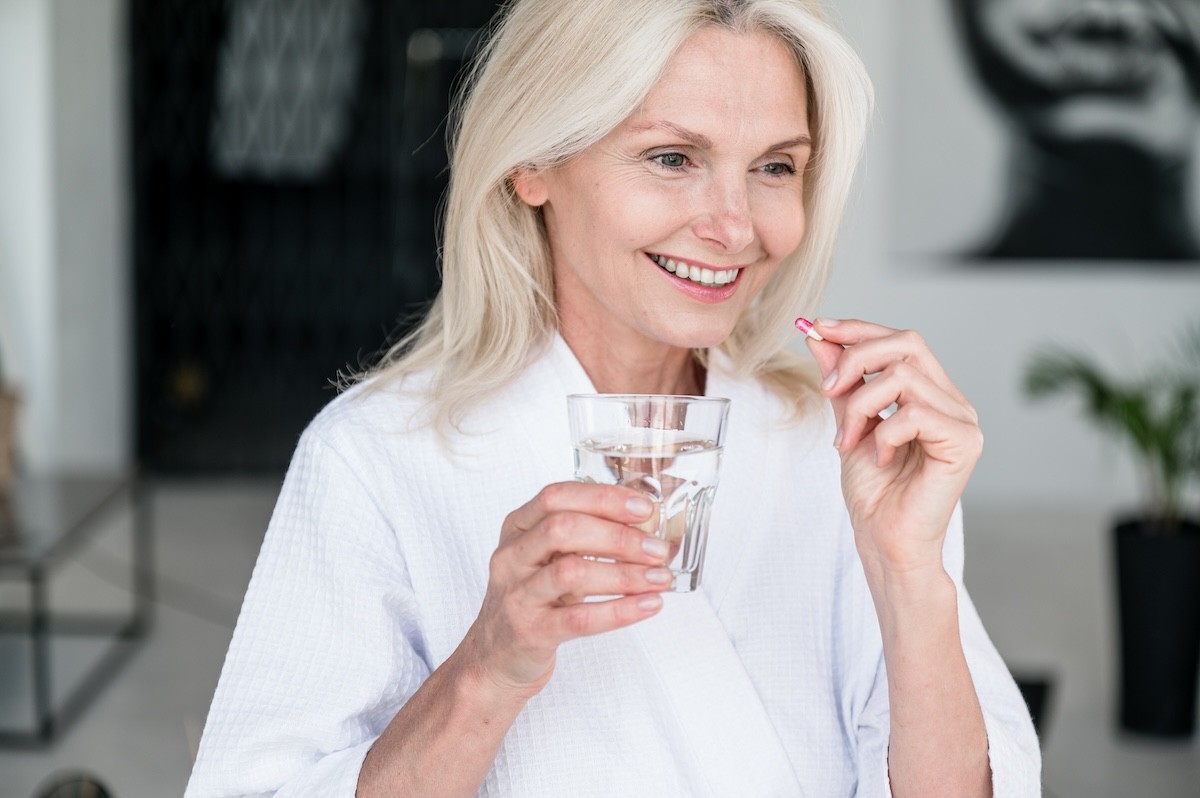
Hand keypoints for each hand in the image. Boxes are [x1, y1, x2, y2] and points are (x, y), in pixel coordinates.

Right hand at [458, 482, 671, 697]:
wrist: (496, 657)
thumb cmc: (532, 599)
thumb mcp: (547, 558)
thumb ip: (583, 536)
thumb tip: (645, 523)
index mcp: (518, 528)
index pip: (557, 497)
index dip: (603, 498)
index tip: (643, 508)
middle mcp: (512, 557)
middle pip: (563, 529)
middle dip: (618, 536)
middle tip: (656, 549)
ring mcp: (518, 595)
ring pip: (572, 572)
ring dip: (624, 574)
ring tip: (659, 578)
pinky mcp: (530, 632)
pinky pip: (579, 619)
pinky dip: (620, 611)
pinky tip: (648, 605)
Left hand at [804, 319, 982, 578]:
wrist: (884, 540)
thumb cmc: (873, 492)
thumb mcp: (848, 423)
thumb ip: (843, 382)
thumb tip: (819, 337)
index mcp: (930, 393)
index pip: (901, 340)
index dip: (859, 329)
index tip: (817, 328)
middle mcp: (952, 401)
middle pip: (908, 343)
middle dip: (857, 358)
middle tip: (828, 390)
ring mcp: (963, 421)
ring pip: (903, 376)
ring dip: (860, 405)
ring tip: (847, 440)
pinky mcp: (964, 443)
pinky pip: (914, 414)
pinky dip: (884, 434)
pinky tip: (880, 459)